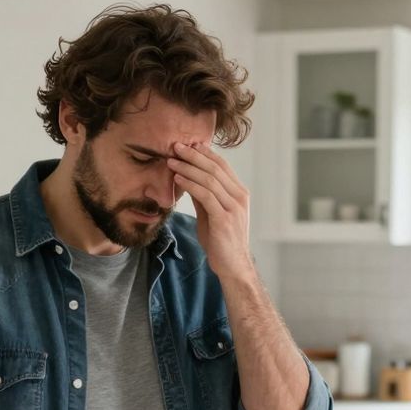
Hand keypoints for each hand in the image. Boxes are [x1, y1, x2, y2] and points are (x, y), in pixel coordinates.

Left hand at [168, 144, 254, 281]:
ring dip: (188, 167)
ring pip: (210, 179)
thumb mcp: (211, 214)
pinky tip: (178, 178)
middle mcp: (239, 197)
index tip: (187, 144)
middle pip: (215, 168)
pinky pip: (206, 195)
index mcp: (239, 193)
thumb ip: (204, 197)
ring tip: (171, 160)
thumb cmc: (221, 241)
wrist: (233, 266)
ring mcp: (234, 207)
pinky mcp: (224, 219)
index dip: (204, 152)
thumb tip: (189, 179)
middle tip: (175, 145)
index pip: (222, 165)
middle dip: (194, 154)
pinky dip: (190, 184)